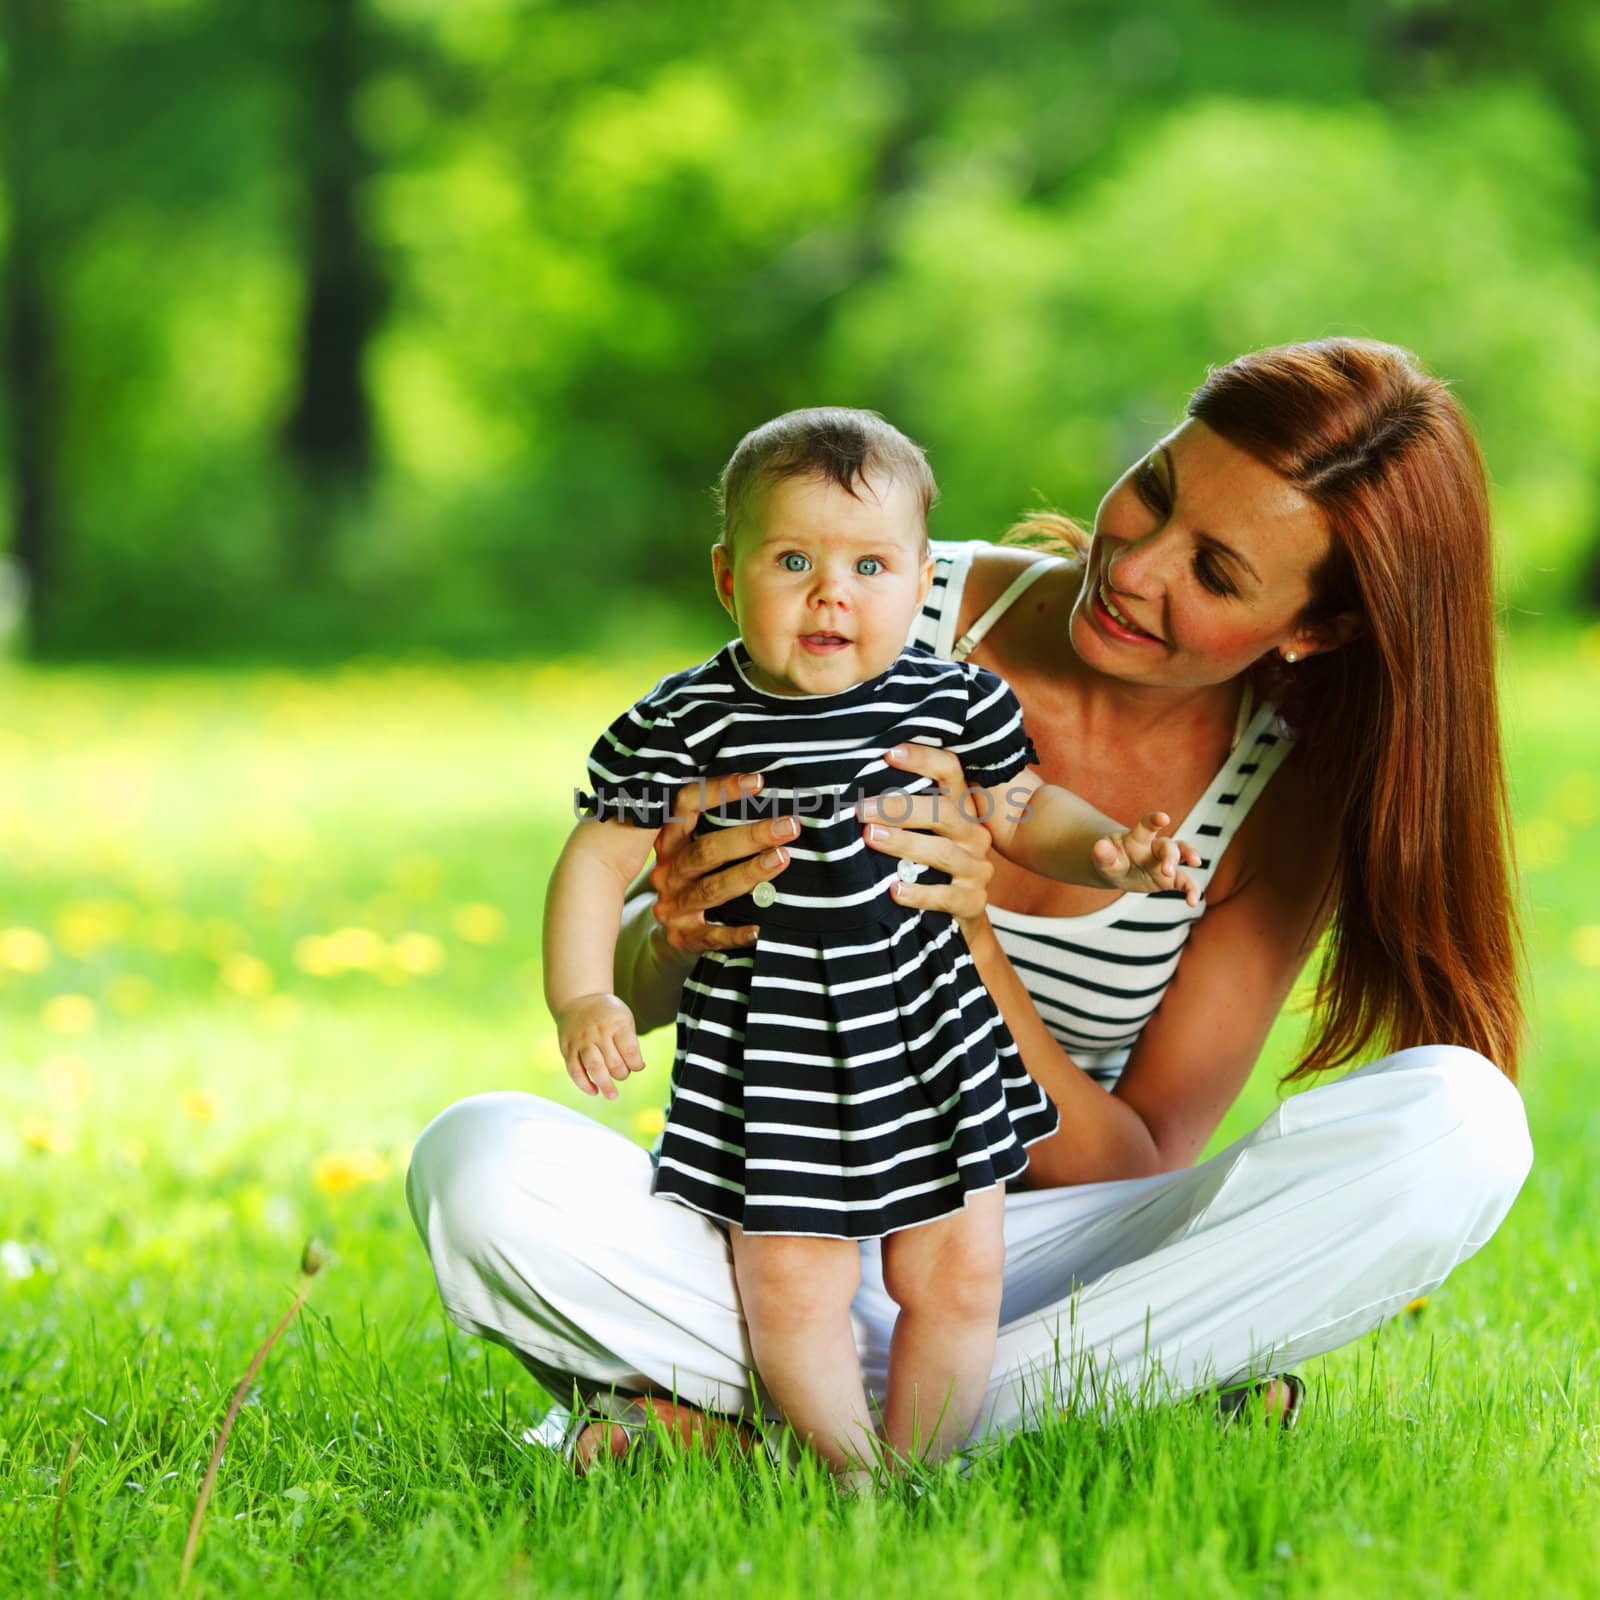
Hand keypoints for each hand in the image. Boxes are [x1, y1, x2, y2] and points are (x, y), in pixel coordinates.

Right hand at [556, 993, 645, 1100]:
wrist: (577, 1000)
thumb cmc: (607, 1014)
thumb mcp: (624, 1017)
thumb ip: (630, 1041)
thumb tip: (637, 1067)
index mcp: (616, 1023)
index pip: (630, 1050)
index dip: (636, 1064)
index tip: (637, 1066)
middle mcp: (598, 1032)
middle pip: (613, 1061)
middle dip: (622, 1074)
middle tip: (623, 1074)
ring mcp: (581, 1040)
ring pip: (593, 1066)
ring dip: (604, 1084)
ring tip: (612, 1095)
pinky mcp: (567, 1048)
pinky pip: (574, 1070)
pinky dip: (583, 1084)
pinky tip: (593, 1091)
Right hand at [648, 772, 796, 953]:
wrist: (675, 925)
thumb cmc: (698, 873)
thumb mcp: (695, 843)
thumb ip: (720, 822)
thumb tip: (769, 789)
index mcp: (670, 839)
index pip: (687, 805)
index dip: (720, 791)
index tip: (759, 782)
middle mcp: (668, 870)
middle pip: (707, 850)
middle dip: (751, 837)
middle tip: (789, 826)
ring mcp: (674, 904)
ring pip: (712, 888)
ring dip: (748, 873)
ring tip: (782, 858)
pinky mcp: (683, 936)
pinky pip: (711, 936)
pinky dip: (735, 933)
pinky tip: (759, 930)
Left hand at [858, 743, 995, 932]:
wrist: (957, 914)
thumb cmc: (927, 864)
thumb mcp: (920, 833)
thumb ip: (900, 811)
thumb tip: (850, 789)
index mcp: (961, 808)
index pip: (950, 772)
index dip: (923, 759)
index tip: (888, 753)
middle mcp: (974, 834)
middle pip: (943, 812)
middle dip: (899, 809)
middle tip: (861, 810)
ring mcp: (977, 868)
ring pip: (943, 852)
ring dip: (904, 844)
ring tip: (870, 838)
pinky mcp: (973, 900)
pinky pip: (947, 896)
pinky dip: (919, 893)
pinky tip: (894, 890)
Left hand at [1090, 811, 1202, 906]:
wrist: (1117, 869)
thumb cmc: (1110, 859)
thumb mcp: (1103, 858)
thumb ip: (1102, 854)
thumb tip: (1099, 846)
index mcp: (1137, 838)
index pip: (1146, 825)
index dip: (1154, 820)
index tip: (1163, 818)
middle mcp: (1155, 847)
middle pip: (1168, 845)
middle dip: (1170, 855)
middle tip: (1166, 870)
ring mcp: (1165, 861)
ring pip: (1183, 854)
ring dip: (1190, 856)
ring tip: (1195, 864)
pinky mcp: (1172, 878)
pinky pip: (1186, 882)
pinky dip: (1192, 890)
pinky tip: (1193, 901)